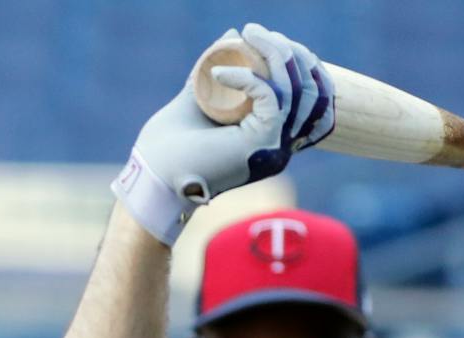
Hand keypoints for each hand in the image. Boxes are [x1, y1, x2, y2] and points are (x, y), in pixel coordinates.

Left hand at [112, 23, 333, 244]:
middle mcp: (280, 147)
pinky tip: (219, 73)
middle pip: (310, 91)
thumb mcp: (197, 99)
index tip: (266, 38)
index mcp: (270, 139)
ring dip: (274, 54)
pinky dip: (248, 76)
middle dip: (289, 53)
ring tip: (248, 35)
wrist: (152, 179)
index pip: (310, 97)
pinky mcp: (260, 144)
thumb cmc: (169, 148)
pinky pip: (270, 98)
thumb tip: (232, 35)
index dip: (300, 62)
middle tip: (255, 32)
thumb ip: (213, 71)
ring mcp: (273, 147)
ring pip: (296, 91)